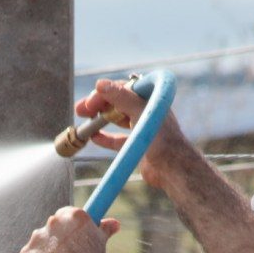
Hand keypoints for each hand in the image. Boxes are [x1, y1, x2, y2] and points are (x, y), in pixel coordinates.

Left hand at [19, 207, 120, 252]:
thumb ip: (103, 230)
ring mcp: (37, 239)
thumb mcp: (100, 246)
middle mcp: (52, 223)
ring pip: (39, 244)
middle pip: (52, 228)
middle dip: (57, 240)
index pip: (66, 214)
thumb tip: (114, 224)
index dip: (70, 227)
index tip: (73, 237)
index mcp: (73, 217)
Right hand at [74, 78, 195, 189]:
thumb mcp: (140, 112)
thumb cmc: (162, 137)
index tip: (90, 102)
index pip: (123, 88)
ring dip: (100, 120)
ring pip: (116, 119)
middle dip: (98, 105)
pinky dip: (106, 138)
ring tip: (84, 120)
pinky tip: (94, 138)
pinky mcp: (138, 145)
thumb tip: (100, 84)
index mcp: (150, 97)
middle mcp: (147, 110)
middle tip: (80, 110)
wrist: (173, 168)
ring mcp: (142, 127)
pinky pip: (118, 139)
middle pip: (117, 102)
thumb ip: (121, 97)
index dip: (105, 93)